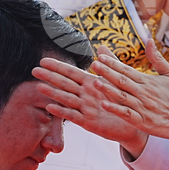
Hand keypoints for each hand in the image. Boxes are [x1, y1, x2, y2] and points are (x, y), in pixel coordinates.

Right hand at [34, 45, 148, 157]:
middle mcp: (85, 95)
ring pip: (66, 99)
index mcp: (90, 84)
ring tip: (39, 87)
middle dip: (50, 77)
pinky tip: (50, 107)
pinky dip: (62, 112)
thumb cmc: (124, 100)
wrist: (134, 121)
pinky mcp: (89, 123)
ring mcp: (85, 109)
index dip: (57, 66)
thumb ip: (110, 63)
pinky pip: (74, 116)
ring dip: (53, 93)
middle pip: (64, 84)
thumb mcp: (117, 79)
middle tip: (34, 70)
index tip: (43, 60)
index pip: (71, 72)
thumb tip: (101, 46)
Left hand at [89, 39, 168, 146]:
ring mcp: (142, 107)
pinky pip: (126, 114)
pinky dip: (115, 109)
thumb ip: (157, 58)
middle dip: (106, 72)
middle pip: (122, 80)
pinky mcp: (142, 121)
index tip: (100, 56)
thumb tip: (149, 40)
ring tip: (95, 81)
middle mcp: (144, 93)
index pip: (127, 69)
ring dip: (108, 89)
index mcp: (148, 81)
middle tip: (93, 64)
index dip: (113, 63)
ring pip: (122, 96)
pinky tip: (104, 104)